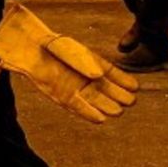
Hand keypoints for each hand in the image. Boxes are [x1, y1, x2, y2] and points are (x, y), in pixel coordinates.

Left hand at [0, 3, 137, 123]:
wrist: (32, 50)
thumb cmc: (53, 47)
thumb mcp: (71, 51)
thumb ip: (84, 62)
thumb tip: (97, 75)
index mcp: (94, 64)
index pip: (114, 75)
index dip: (124, 82)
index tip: (135, 88)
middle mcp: (88, 79)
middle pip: (107, 90)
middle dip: (119, 97)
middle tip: (130, 101)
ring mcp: (77, 89)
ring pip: (95, 101)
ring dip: (107, 107)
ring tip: (118, 111)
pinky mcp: (63, 97)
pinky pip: (78, 107)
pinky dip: (88, 113)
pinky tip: (100, 119)